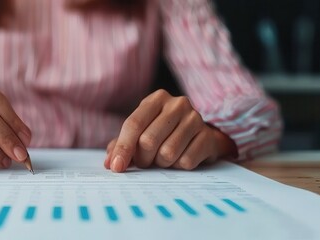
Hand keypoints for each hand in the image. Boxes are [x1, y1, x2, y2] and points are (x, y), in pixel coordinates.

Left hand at [104, 89, 236, 172]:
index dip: (123, 148)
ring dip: (161, 163)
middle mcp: (177, 104)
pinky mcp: (208, 136)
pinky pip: (186, 161)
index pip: (134, 124)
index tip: (116, 167)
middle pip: (148, 141)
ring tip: (164, 158)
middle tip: (145, 162)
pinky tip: (180, 159)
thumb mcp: (142, 133)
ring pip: (167, 153)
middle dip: (143, 159)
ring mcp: (195, 119)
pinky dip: (178, 167)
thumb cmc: (164, 134)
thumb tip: (110, 163)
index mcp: (157, 99)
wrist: (201, 136)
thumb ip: (122, 145)